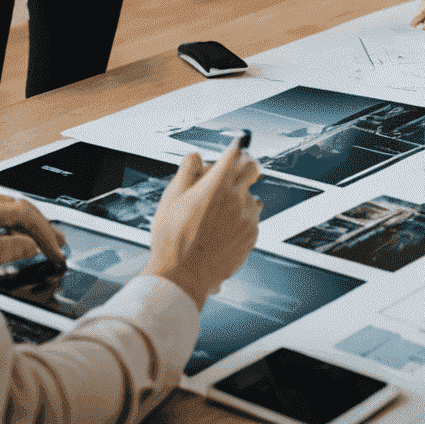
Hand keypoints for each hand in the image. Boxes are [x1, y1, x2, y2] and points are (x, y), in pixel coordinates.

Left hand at [0, 187, 66, 271]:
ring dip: (29, 226)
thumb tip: (28, 246)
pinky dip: (13, 226)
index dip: (44, 232)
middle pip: (20, 208)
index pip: (24, 213)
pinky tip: (14, 238)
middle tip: (59, 245)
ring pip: (9, 210)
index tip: (56, 250)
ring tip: (44, 241)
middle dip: (42, 227)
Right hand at [146, 137, 261, 310]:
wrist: (183, 276)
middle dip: (244, 166)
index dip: (234, 149)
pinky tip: (223, 230)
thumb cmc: (173, 238)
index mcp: (217, 183)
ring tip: (220, 212)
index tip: (233, 149)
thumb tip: (198, 155)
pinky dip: (242, 218)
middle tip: (232, 174)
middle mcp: (237, 197)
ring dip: (241, 196)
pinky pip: (252, 218)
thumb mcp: (171, 197)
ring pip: (252, 195)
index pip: (236, 152)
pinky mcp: (251, 236)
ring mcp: (247, 217)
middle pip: (253, 168)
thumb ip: (187, 169)